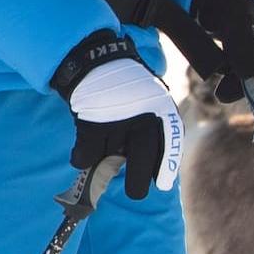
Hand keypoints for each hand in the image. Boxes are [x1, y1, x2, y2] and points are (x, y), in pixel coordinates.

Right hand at [54, 32, 182, 198]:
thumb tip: (154, 172)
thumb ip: (154, 130)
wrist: (94, 61)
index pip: (170, 140)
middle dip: (137, 181)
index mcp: (161, 107)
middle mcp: (142, 113)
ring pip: (110, 157)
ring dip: (105, 155)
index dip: (167, 165)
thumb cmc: (126, 88)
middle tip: (135, 193)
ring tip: (104, 137)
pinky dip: (83, 157)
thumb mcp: (150, 100)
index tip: (161, 185)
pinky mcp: (91, 124)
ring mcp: (116, 119)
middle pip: (142, 158)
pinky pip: (87, 156)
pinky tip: (84, 146)